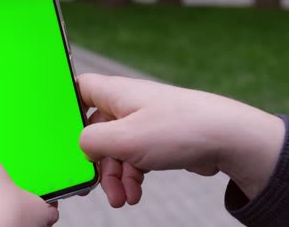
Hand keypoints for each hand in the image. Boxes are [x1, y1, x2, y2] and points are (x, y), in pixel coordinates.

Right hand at [78, 74, 284, 206]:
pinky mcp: (158, 139)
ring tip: (123, 199)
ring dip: (115, 176)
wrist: (228, 139)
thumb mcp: (125, 138)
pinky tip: (135, 194)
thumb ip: (92, 141)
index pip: (80, 89)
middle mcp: (128, 105)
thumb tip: (82, 145)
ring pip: (116, 150)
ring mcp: (144, 122)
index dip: (67, 108)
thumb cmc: (180, 129)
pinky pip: (135, 158)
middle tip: (95, 187)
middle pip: (96, 130)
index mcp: (116, 94)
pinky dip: (132, 177)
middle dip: (95, 161)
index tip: (61, 135)